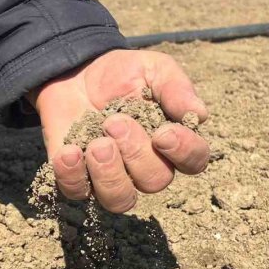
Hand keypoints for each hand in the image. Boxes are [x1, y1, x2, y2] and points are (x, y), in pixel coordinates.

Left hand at [30, 50, 209, 212]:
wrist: (75, 72)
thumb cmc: (121, 73)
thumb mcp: (153, 69)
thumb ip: (175, 87)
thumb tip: (199, 114)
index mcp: (171, 141)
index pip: (193, 161)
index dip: (183, 153)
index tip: (163, 133)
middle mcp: (145, 166)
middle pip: (155, 181)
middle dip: (136, 152)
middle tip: (114, 122)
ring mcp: (111, 177)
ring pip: (120, 200)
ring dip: (109, 174)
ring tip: (96, 144)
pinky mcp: (78, 179)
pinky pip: (78, 193)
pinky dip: (72, 176)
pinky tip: (69, 152)